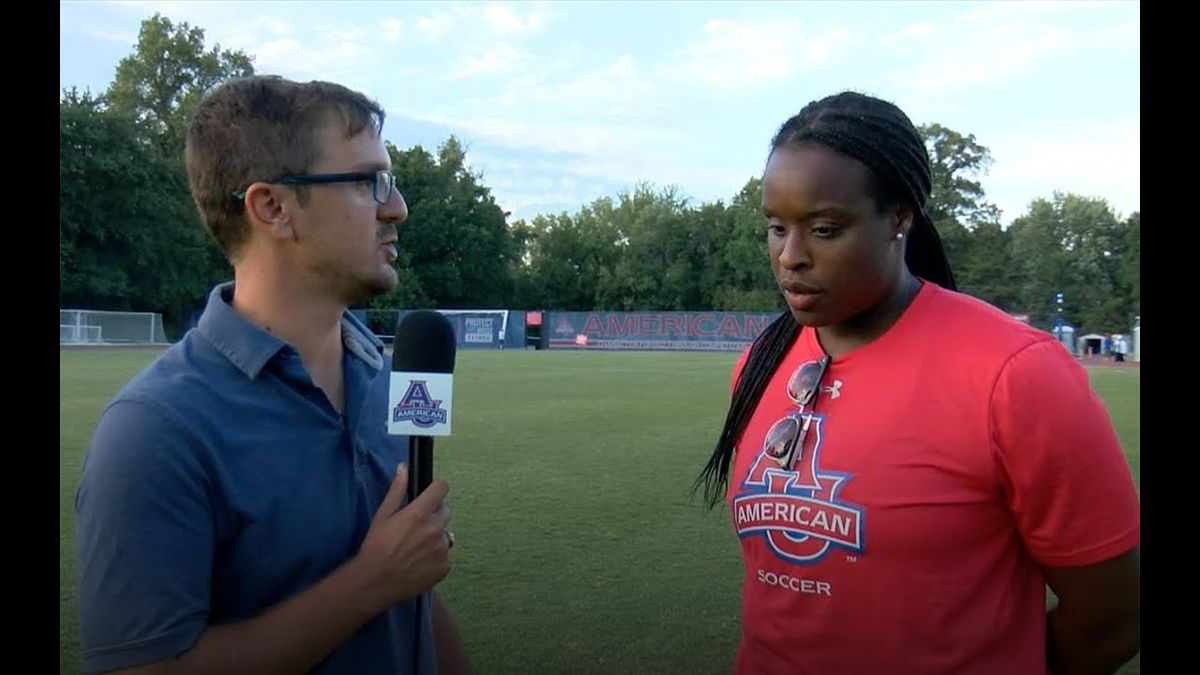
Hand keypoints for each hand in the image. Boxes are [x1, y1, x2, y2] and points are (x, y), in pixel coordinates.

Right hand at [355, 464, 452, 610]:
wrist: (375, 582)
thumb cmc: (376, 546)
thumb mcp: (382, 515)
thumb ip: (397, 490)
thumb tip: (404, 468)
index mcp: (420, 513)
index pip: (442, 488)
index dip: (436, 489)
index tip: (430, 494)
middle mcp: (435, 529)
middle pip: (446, 511)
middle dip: (434, 514)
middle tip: (416, 527)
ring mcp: (442, 549)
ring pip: (445, 534)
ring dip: (435, 537)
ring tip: (415, 548)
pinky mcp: (445, 566)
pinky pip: (446, 555)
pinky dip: (436, 557)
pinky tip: (419, 562)